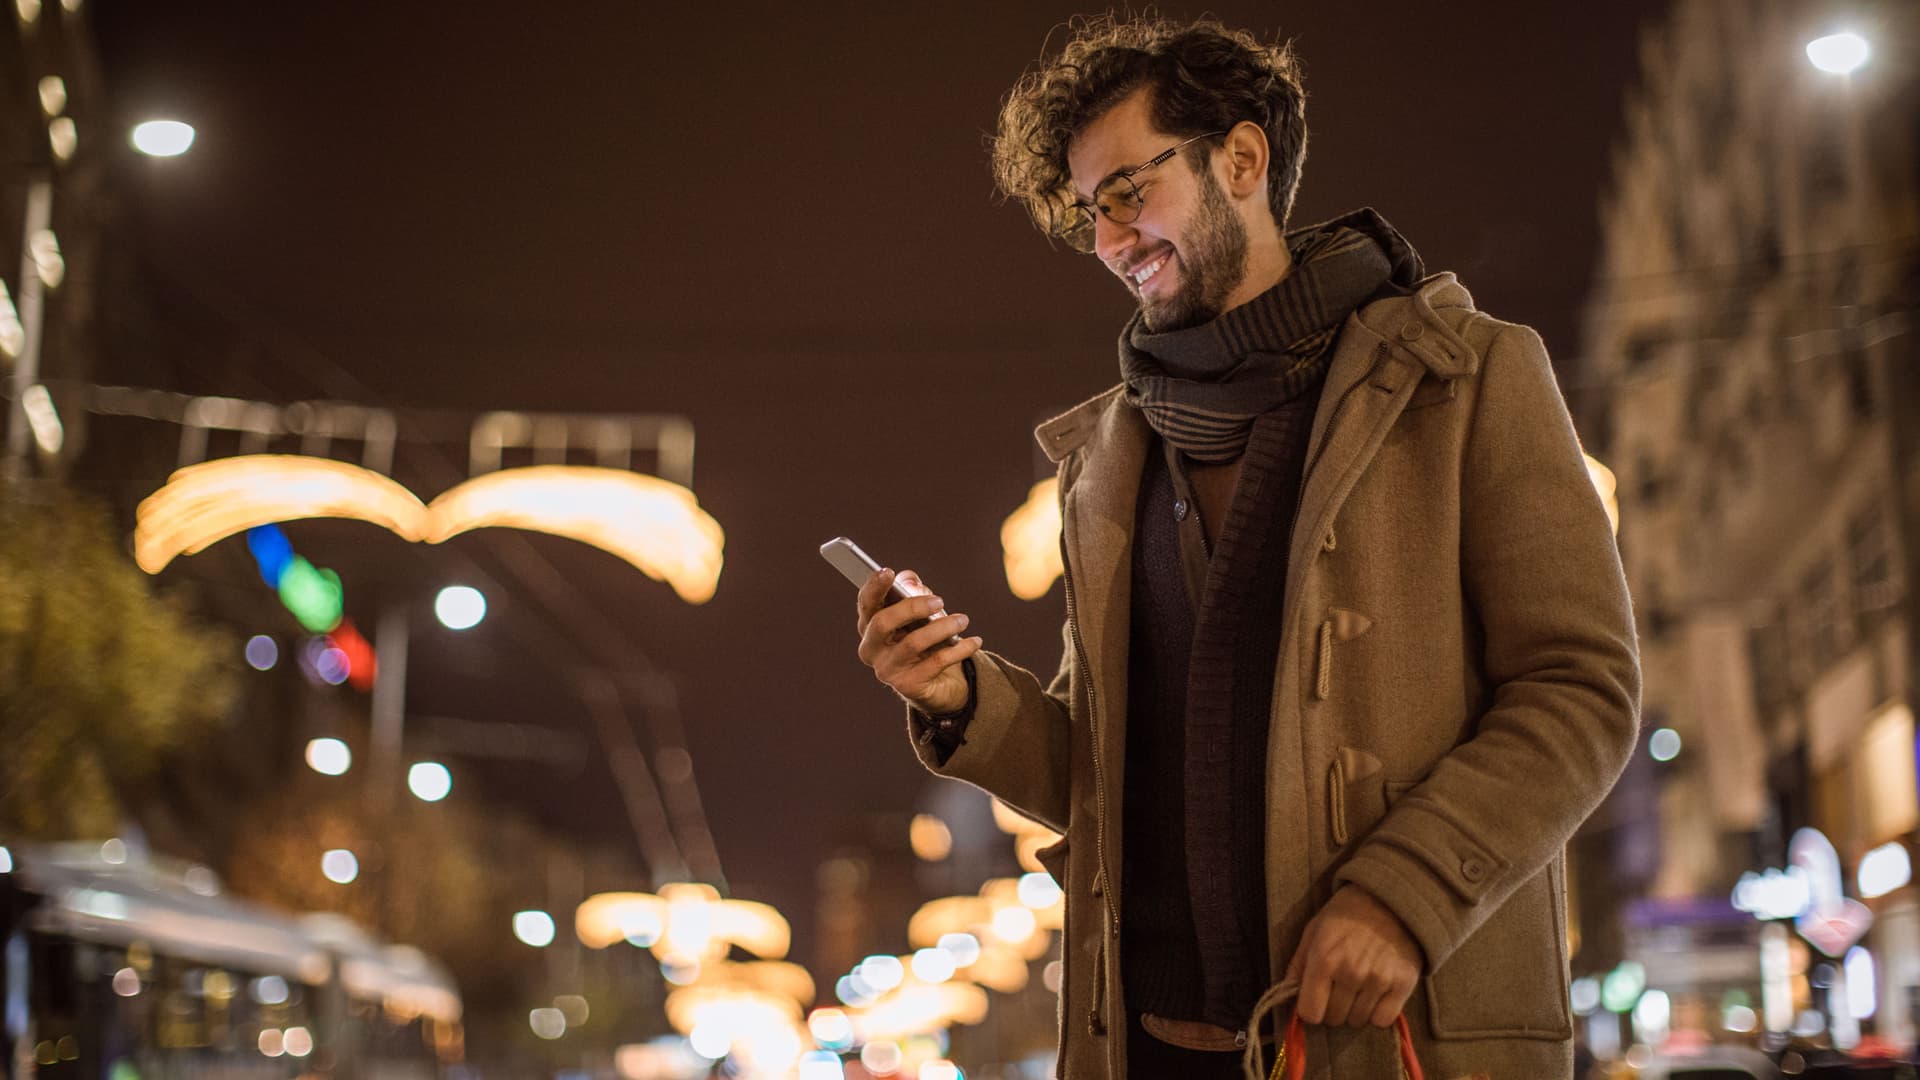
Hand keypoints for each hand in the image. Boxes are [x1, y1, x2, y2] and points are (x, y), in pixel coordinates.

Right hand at [855, 568, 982, 713]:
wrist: (938, 683)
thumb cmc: (925, 640)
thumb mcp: (920, 614)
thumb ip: (913, 592)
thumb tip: (908, 580)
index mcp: (870, 626)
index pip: (866, 604)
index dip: (874, 587)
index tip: (887, 572)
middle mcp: (871, 649)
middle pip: (883, 623)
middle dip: (912, 607)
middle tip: (940, 601)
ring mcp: (887, 669)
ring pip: (913, 643)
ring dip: (942, 628)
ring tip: (963, 620)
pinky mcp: (907, 685)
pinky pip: (936, 662)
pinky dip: (959, 649)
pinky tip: (975, 641)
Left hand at [1286, 886, 1422, 1027]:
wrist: (1389, 899)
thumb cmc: (1345, 915)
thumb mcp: (1314, 931)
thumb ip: (1299, 964)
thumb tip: (1288, 994)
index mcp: (1324, 958)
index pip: (1311, 1012)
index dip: (1310, 1009)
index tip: (1315, 1000)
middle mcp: (1352, 972)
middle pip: (1334, 1018)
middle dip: (1332, 1008)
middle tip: (1339, 989)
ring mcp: (1379, 979)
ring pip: (1358, 1021)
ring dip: (1355, 1010)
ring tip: (1358, 986)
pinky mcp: (1403, 984)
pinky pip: (1383, 1020)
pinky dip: (1378, 1012)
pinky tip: (1376, 994)